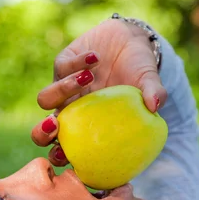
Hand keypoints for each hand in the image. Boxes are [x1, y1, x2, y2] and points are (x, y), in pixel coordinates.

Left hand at [32, 19, 166, 165]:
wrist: (130, 40)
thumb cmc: (140, 71)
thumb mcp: (149, 82)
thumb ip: (154, 93)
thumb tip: (157, 104)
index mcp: (89, 128)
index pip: (70, 152)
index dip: (63, 160)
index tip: (68, 158)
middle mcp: (72, 114)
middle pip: (44, 134)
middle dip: (42, 134)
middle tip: (54, 125)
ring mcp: (63, 91)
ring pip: (45, 100)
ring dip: (61, 91)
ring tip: (87, 78)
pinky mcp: (62, 66)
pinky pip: (61, 69)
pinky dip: (77, 64)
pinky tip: (95, 58)